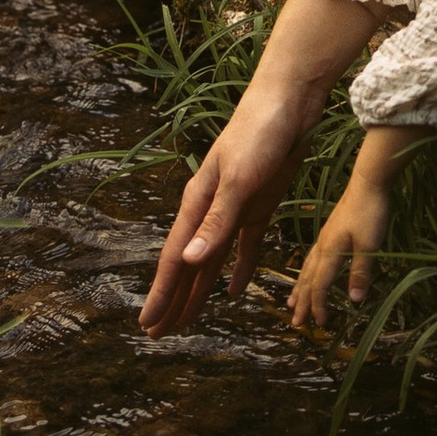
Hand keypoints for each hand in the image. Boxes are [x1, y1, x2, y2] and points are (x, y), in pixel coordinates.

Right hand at [137, 0, 378, 337]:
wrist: (289, 100)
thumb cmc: (259, 132)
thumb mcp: (239, 178)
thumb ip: (216, 221)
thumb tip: (188, 262)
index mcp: (199, 204)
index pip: (175, 260)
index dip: (161, 295)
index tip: (147, 325)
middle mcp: (211, 210)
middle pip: (189, 266)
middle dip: (174, 300)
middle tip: (158, 336)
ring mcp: (234, 208)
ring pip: (212, 261)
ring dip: (200, 291)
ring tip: (187, 321)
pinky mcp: (259, 205)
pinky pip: (244, 246)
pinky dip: (238, 270)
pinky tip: (232, 292)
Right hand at [287, 172, 396, 333]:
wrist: (368, 181)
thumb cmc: (370, 212)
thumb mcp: (369, 245)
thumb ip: (361, 272)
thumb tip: (353, 301)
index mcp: (330, 252)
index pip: (320, 286)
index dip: (319, 306)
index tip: (320, 324)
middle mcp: (323, 246)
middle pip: (308, 280)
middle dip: (303, 303)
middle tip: (296, 323)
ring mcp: (325, 238)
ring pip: (307, 268)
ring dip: (300, 288)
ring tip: (292, 302)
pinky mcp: (330, 231)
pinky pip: (313, 258)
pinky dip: (307, 271)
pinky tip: (309, 271)